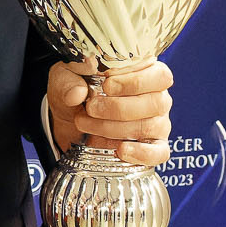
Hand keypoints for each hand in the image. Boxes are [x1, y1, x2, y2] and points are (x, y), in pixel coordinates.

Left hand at [47, 60, 173, 166]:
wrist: (68, 117)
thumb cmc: (77, 90)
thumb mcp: (65, 78)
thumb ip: (69, 82)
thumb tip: (76, 93)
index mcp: (146, 73)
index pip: (160, 75)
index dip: (135, 81)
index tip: (107, 85)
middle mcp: (157, 98)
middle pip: (156, 103)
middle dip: (119, 107)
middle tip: (91, 108)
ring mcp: (157, 123)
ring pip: (150, 127)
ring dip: (114, 128)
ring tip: (85, 123)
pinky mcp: (152, 147)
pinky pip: (159, 153)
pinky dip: (141, 153)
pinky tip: (121, 149)